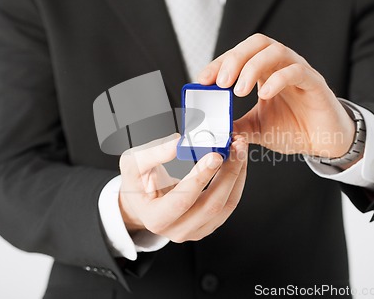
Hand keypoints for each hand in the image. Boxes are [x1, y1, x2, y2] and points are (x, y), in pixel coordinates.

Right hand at [118, 133, 247, 242]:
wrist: (143, 200)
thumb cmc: (137, 183)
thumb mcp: (133, 163)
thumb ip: (154, 153)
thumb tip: (178, 143)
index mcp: (156, 219)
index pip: (183, 200)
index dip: (201, 177)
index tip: (215, 155)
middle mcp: (177, 230)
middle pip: (212, 205)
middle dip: (229, 173)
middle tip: (235, 147)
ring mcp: (196, 230)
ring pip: (227, 205)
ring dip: (237, 175)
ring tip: (240, 150)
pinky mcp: (209, 224)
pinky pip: (230, 204)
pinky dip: (237, 181)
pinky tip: (237, 162)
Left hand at [198, 33, 355, 158]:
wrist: (324, 142)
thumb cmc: (293, 130)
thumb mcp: (257, 129)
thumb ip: (236, 126)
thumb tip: (213, 128)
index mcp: (265, 71)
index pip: (239, 55)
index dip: (219, 64)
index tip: (202, 80)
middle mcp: (281, 65)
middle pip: (257, 44)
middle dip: (234, 59)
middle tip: (220, 82)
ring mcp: (299, 71)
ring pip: (276, 51)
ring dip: (252, 67)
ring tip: (238, 90)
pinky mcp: (315, 83)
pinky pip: (297, 71)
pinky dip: (278, 79)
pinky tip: (264, 94)